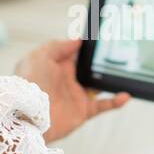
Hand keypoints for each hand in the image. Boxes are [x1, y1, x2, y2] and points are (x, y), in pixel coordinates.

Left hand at [15, 39, 129, 141]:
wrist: (27, 116)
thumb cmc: (29, 84)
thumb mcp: (40, 56)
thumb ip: (59, 46)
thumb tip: (77, 40)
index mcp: (56, 64)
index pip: (76, 52)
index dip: (88, 45)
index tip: (103, 37)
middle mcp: (68, 79)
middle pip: (90, 67)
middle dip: (102, 61)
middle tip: (120, 51)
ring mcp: (76, 95)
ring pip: (99, 85)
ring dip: (111, 79)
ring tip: (125, 71)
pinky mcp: (82, 111)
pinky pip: (103, 105)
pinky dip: (115, 101)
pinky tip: (125, 95)